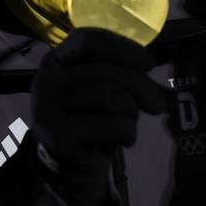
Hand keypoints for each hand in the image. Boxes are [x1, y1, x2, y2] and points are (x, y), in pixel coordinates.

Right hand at [30, 27, 165, 204]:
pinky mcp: (59, 137)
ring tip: (129, 122)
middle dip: (142, 86)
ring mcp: (48, 108)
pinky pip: (113, 125)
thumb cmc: (91, 118)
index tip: (148, 63)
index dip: (123, 48)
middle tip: (159, 104)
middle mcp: (46, 79)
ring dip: (132, 112)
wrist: (72, 166)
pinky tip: (126, 140)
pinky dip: (129, 133)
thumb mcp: (102, 87)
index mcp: (55, 60)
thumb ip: (121, 70)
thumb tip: (150, 64)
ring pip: (111, 96)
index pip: (89, 40)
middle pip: (107, 70)